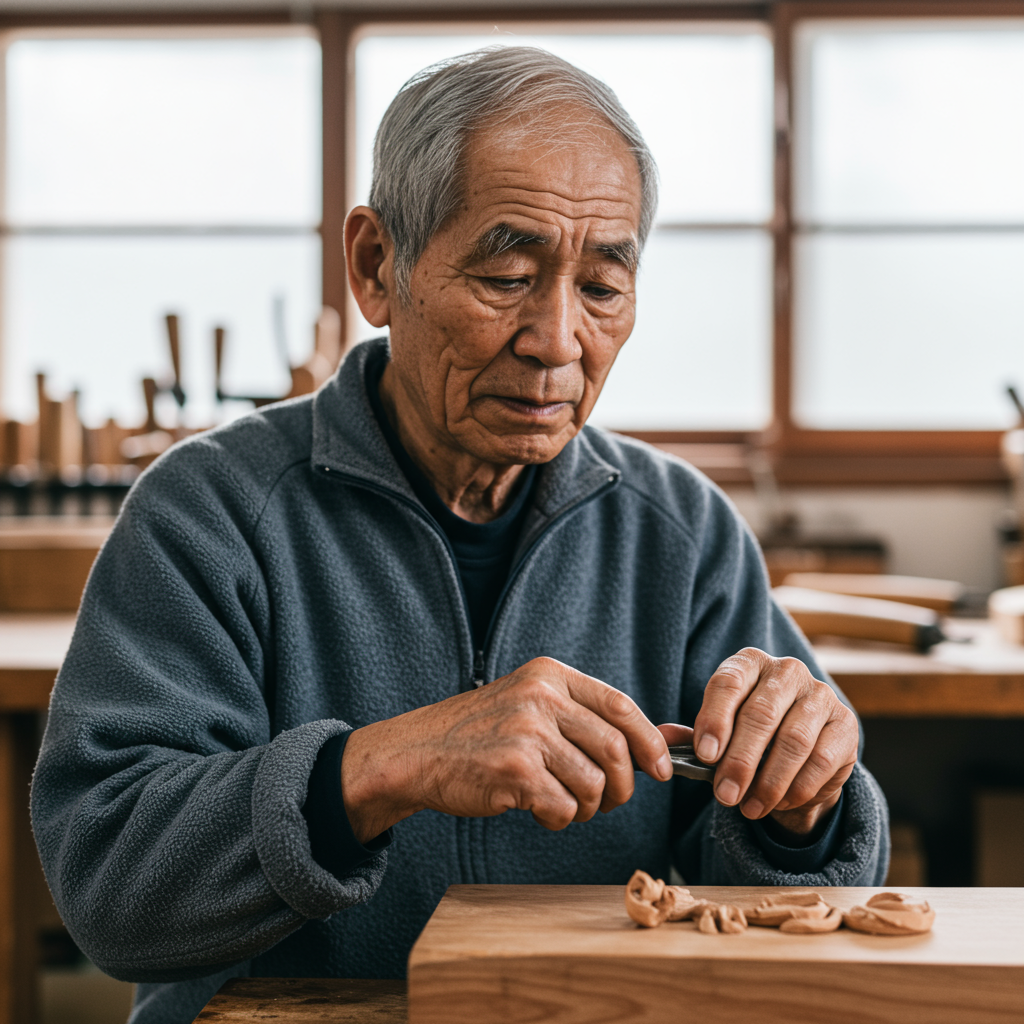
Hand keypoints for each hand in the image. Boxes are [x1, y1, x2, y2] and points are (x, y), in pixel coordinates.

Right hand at [340, 657, 672, 842]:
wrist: (417, 754)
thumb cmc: (481, 735)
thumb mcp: (535, 708)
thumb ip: (595, 719)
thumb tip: (674, 736)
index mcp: (549, 676)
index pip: (619, 706)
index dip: (649, 741)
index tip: (660, 770)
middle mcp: (540, 697)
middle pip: (614, 749)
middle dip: (622, 787)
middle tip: (607, 800)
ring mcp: (527, 732)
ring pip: (593, 785)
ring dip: (585, 807)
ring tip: (559, 802)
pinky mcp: (515, 770)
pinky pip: (563, 808)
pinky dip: (557, 820)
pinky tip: (536, 809)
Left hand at [691, 649, 857, 836]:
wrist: (802, 752)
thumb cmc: (750, 736)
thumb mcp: (719, 733)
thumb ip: (693, 735)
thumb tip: (661, 737)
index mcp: (748, 663)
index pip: (728, 684)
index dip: (715, 720)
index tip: (706, 756)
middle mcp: (786, 671)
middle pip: (760, 715)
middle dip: (740, 761)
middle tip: (724, 796)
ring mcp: (820, 694)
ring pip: (793, 740)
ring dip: (768, 781)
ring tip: (748, 808)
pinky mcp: (845, 723)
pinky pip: (821, 759)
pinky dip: (797, 787)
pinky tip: (779, 803)